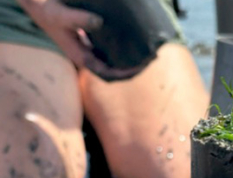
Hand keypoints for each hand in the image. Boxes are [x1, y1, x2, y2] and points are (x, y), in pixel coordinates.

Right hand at [17, 0, 142, 79]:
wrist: (40, 6)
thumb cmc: (49, 11)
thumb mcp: (62, 15)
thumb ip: (79, 19)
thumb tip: (99, 22)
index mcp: (82, 58)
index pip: (108, 74)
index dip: (125, 74)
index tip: (141, 67)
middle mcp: (88, 57)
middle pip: (115, 71)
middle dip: (134, 68)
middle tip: (152, 58)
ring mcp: (90, 50)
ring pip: (114, 62)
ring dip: (131, 61)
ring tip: (149, 52)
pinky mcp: (91, 42)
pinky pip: (111, 51)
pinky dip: (124, 50)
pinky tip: (136, 44)